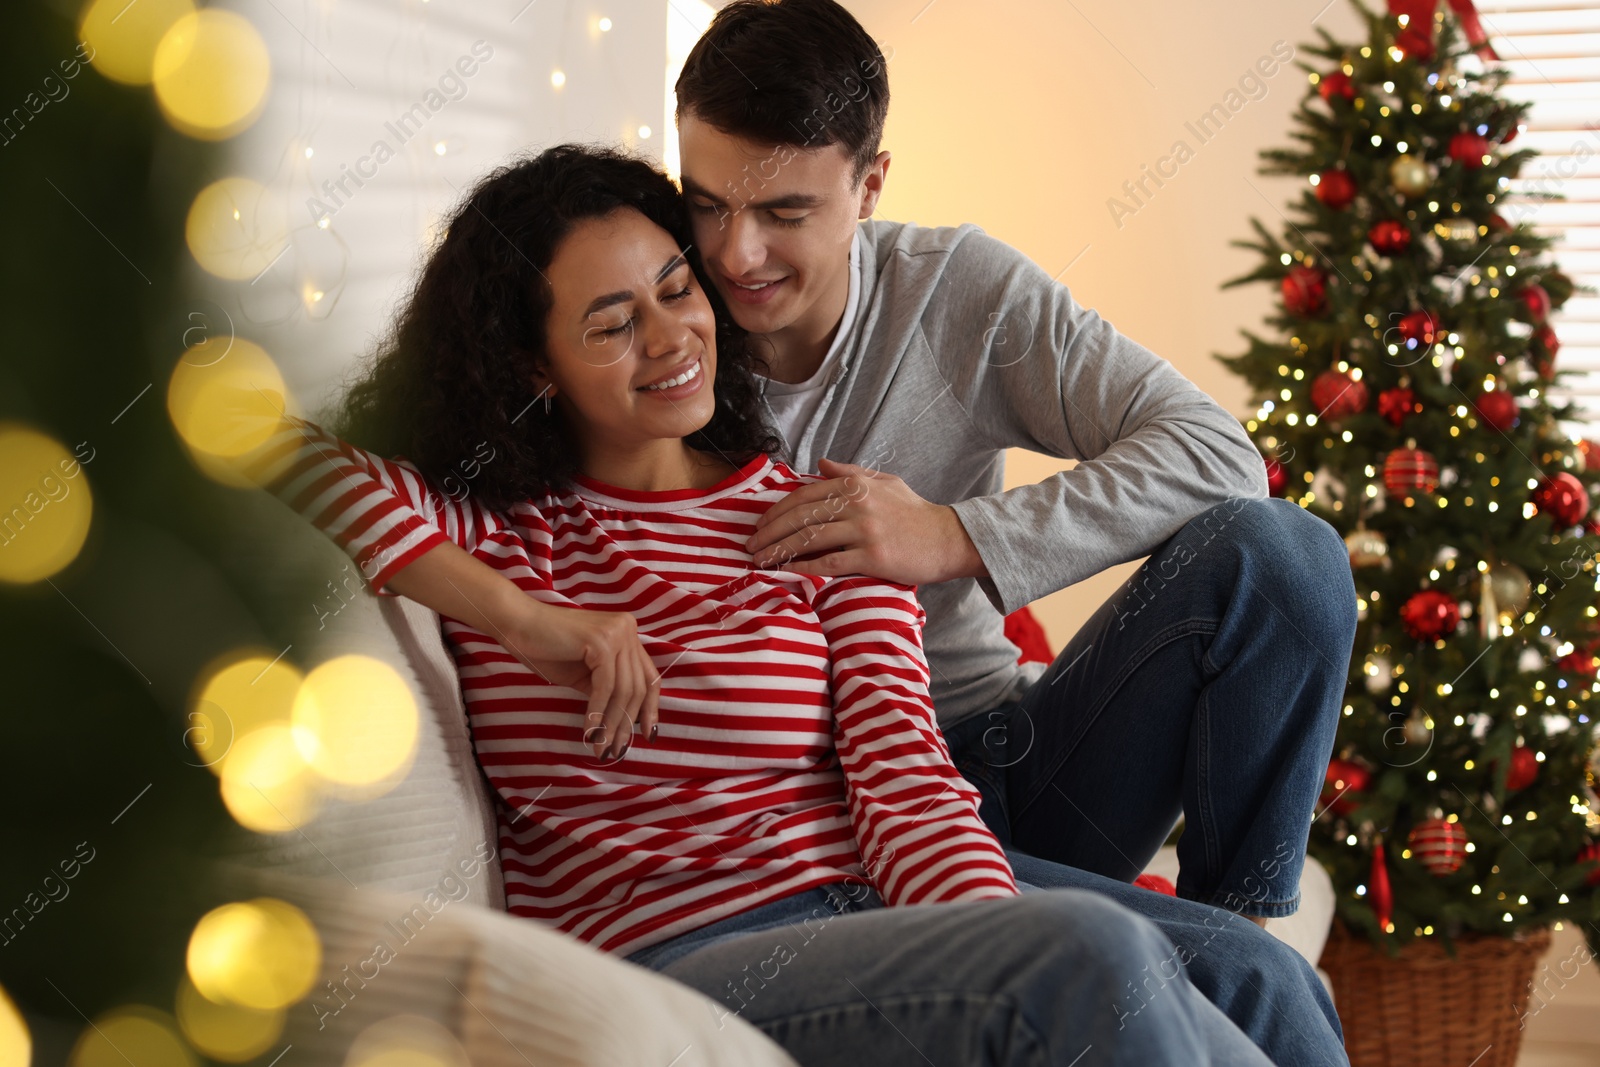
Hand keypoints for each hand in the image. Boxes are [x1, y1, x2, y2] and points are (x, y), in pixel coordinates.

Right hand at [502, 600, 660, 761]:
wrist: (516, 623)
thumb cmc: (546, 649)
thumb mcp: (585, 674)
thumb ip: (608, 689)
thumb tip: (627, 721)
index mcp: (627, 633)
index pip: (649, 676)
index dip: (651, 708)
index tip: (647, 734)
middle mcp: (628, 629)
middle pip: (638, 687)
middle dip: (626, 724)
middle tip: (615, 750)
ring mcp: (617, 632)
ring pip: (624, 690)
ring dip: (611, 724)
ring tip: (601, 748)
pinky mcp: (602, 641)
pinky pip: (605, 687)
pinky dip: (597, 713)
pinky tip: (590, 733)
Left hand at [745, 458, 986, 585]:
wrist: (947, 539)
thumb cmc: (915, 513)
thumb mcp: (885, 482)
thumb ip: (851, 473)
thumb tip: (820, 463)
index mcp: (856, 485)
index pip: (805, 495)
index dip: (777, 511)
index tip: (760, 525)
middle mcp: (858, 504)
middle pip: (801, 516)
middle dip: (770, 531)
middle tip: (750, 545)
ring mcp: (864, 530)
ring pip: (810, 538)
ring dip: (779, 550)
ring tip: (760, 560)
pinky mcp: (872, 557)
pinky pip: (829, 562)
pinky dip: (804, 567)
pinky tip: (786, 571)